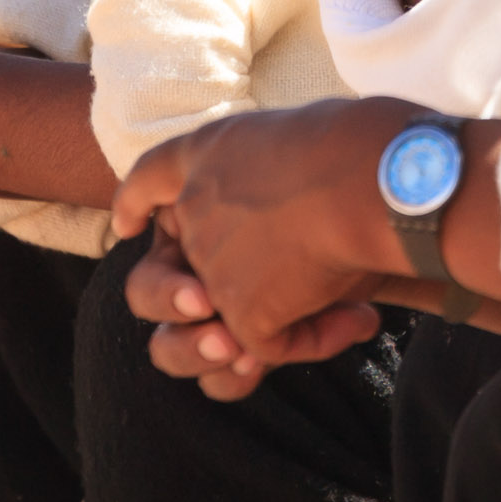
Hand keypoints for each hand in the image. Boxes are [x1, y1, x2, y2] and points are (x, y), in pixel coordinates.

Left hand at [115, 100, 417, 395]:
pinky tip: (358, 318)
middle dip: (175, 307)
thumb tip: (295, 256)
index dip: (134, 202)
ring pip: (194, 335)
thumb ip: (276, 204)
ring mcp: (209, 263)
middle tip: (211, 318)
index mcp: (206, 153)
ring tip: (256, 348)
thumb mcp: (300, 159)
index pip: (151, 178)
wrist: (375, 178)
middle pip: (150, 283)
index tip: (125, 225)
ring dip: (218, 350)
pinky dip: (315, 340)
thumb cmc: (361, 151)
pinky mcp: (239, 311)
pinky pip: (268, 348)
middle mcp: (193, 208)